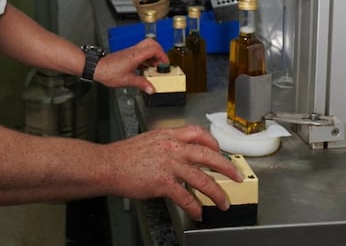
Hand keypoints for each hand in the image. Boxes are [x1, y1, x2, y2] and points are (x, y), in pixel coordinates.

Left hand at [93, 38, 167, 93]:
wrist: (97, 68)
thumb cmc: (108, 72)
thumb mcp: (128, 81)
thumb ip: (141, 84)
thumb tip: (151, 89)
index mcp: (135, 56)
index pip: (153, 49)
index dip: (162, 55)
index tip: (165, 63)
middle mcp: (133, 51)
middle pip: (151, 42)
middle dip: (159, 51)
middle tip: (162, 61)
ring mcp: (130, 52)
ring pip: (145, 47)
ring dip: (153, 55)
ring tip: (155, 66)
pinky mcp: (127, 55)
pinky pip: (140, 52)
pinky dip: (146, 58)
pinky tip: (145, 68)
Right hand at [104, 125, 241, 220]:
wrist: (108, 165)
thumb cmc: (124, 155)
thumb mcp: (149, 140)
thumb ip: (165, 144)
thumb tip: (178, 154)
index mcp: (169, 135)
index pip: (198, 133)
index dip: (213, 142)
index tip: (219, 150)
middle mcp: (173, 147)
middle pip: (208, 155)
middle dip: (227, 167)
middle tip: (237, 175)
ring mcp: (170, 164)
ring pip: (202, 178)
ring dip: (216, 193)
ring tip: (223, 202)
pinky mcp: (164, 182)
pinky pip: (186, 197)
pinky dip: (195, 207)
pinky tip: (198, 212)